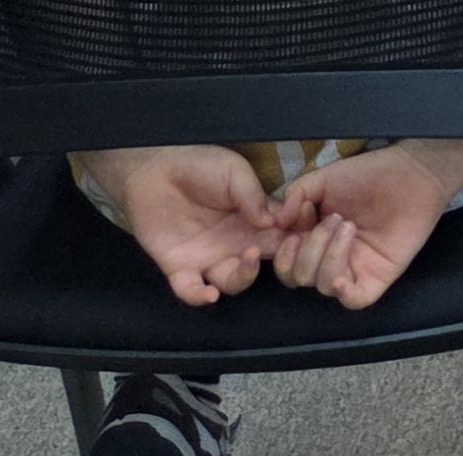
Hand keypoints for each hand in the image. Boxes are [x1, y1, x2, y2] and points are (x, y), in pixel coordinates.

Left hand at [96, 146, 281, 307]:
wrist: (153, 171)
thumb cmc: (199, 166)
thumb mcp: (234, 171)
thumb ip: (253, 195)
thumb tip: (274, 221)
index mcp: (254, 218)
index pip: (283, 234)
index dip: (297, 238)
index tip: (308, 235)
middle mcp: (236, 243)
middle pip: (266, 262)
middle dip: (280, 260)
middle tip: (284, 250)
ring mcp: (210, 258)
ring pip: (234, 281)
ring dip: (245, 276)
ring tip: (248, 257)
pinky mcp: (180, 268)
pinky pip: (192, 291)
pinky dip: (201, 297)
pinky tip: (209, 293)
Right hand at [268, 142, 462, 309]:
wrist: (411, 172)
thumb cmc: (368, 174)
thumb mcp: (322, 180)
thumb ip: (295, 197)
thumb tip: (277, 223)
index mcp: (312, 237)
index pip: (284, 261)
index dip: (280, 251)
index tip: (290, 226)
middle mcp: (329, 257)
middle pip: (298, 277)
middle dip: (308, 249)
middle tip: (332, 219)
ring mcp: (353, 269)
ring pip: (322, 286)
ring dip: (327, 255)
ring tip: (347, 225)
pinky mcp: (377, 277)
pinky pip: (352, 298)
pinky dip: (341, 288)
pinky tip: (342, 270)